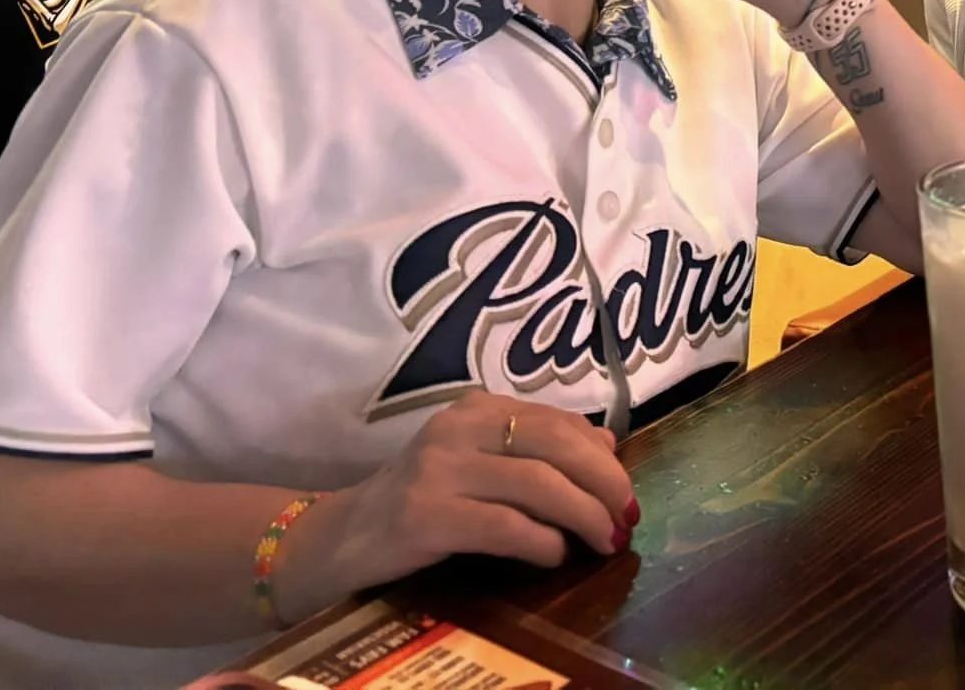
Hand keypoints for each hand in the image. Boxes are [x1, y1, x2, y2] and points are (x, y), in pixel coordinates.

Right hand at [275, 392, 635, 623]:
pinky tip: (555, 556)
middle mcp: (458, 427)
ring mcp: (438, 469)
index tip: (625, 492)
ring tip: (604, 541)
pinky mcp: (425, 515)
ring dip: (583, 515)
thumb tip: (607, 445)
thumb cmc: (420, 503)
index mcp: (476, 408)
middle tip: (627, 518)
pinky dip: (541, 542)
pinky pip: (503, 525)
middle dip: (603, 482)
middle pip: (555, 444)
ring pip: (537, 483)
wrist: (338, 540)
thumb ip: (535, 451)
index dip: (601, 457)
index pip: (558, 421)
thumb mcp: (479, 464)